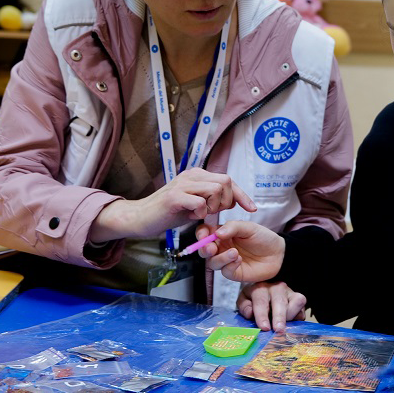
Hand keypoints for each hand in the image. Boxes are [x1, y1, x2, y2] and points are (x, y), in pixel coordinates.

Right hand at [90, 168, 255, 242]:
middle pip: (225, 181)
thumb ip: (212, 199)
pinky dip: (200, 213)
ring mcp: (182, 184)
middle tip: (214, 213)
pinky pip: (199, 203)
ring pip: (215, 189)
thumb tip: (233, 199)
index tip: (252, 208)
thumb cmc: (168, 212)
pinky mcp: (174, 197)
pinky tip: (191, 217)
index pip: (228, 180)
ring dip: (213, 207)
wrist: (141, 217)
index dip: (243, 195)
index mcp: (197, 175)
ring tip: (200, 215)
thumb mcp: (195, 204)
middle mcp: (191, 175)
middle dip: (226, 201)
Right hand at [196, 220, 284, 282]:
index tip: (204, 235)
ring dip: (220, 258)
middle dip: (204, 249)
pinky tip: (239, 260)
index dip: (201, 234)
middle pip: (204, 250)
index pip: (205, 233)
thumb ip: (232, 227)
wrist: (278, 254)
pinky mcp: (234, 273)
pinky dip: (229, 266)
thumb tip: (217, 233)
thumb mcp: (249, 227)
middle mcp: (222, 248)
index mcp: (222, 234)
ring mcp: (227, 261)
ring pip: (212, 262)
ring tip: (234, 253)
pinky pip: (225, 271)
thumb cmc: (263, 238)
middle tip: (211, 248)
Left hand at [237, 281, 306, 332]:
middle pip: (280, 301)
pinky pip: (302, 310)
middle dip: (279, 317)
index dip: (262, 315)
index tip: (264, 327)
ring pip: (296, 302)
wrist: (264, 289)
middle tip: (278, 329)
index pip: (261, 301)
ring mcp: (290, 292)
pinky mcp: (299, 299)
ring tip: (282, 325)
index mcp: (260, 287)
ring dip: (290, 316)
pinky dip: (298, 318)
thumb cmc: (253, 298)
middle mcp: (277, 287)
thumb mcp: (244, 301)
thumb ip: (245, 307)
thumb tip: (250, 314)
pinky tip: (290, 323)